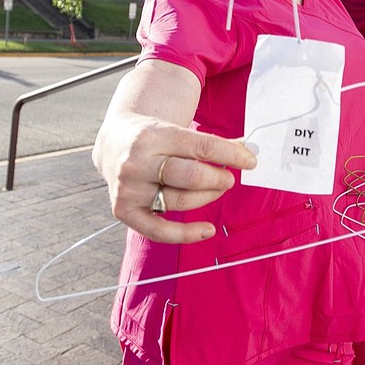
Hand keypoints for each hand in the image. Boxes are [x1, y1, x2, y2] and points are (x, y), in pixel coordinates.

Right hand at [93, 114, 255, 243]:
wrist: (114, 143)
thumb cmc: (155, 137)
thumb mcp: (178, 130)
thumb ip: (211, 143)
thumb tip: (247, 151)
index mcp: (155, 135)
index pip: (203, 146)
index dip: (232, 155)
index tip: (250, 160)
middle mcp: (137, 162)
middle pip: (191, 176)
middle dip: (219, 179)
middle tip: (229, 179)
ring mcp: (129, 188)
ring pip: (180, 201)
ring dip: (208, 197)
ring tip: (217, 189)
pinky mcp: (124, 210)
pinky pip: (159, 230)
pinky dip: (186, 234)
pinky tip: (207, 230)